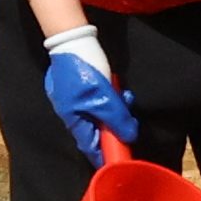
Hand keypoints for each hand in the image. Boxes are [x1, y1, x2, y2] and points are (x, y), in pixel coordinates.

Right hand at [41, 26, 137, 162]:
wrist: (71, 39)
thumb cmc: (85, 70)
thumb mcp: (105, 98)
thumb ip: (117, 120)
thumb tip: (129, 137)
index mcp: (74, 120)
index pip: (91, 147)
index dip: (105, 155)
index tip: (120, 160)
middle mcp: (72, 113)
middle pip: (97, 130)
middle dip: (115, 127)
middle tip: (129, 120)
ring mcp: (74, 100)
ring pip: (99, 114)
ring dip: (114, 109)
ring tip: (124, 97)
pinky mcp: (79, 88)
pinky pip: (96, 101)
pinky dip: (108, 98)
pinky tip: (115, 88)